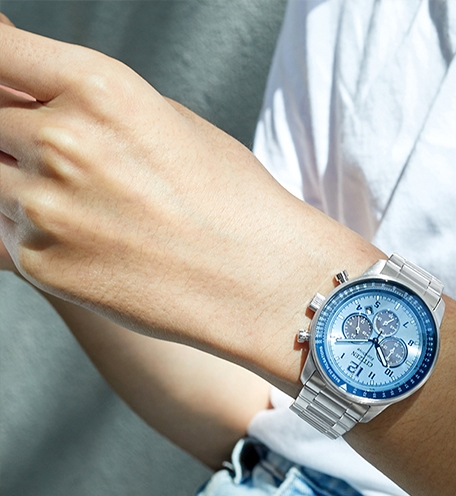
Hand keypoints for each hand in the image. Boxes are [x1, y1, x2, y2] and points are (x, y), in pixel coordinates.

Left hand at [0, 22, 378, 386]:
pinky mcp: (41, 264)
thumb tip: (23, 89)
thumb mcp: (165, 121)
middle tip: (71, 163)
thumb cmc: (228, 199)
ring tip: (93, 208)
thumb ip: (85, 100)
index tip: (8, 85)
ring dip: (24, 187)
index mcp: (100, 89)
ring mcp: (46, 208)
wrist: (257, 278)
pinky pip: (5, 233)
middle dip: (17, 135)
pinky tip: (92, 240)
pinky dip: (35, 232)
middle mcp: (63, 142)